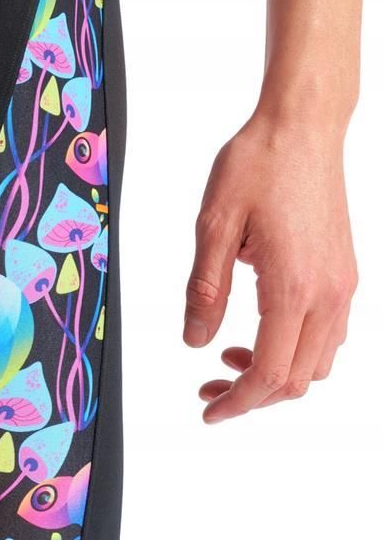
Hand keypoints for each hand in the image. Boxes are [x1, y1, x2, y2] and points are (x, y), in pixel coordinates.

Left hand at [183, 113, 356, 423]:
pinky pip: (329, 335)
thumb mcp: (213, 226)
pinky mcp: (344, 273)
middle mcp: (328, 293)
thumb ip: (205, 290)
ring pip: (318, 362)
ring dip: (276, 376)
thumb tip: (195, 341)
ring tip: (229, 362)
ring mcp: (342, 285)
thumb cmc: (258, 166)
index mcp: (293, 287)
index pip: (271, 373)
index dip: (237, 402)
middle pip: (298, 379)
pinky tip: (261, 334)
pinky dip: (297, 351)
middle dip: (253, 396)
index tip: (208, 410)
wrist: (302, 128)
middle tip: (207, 390)